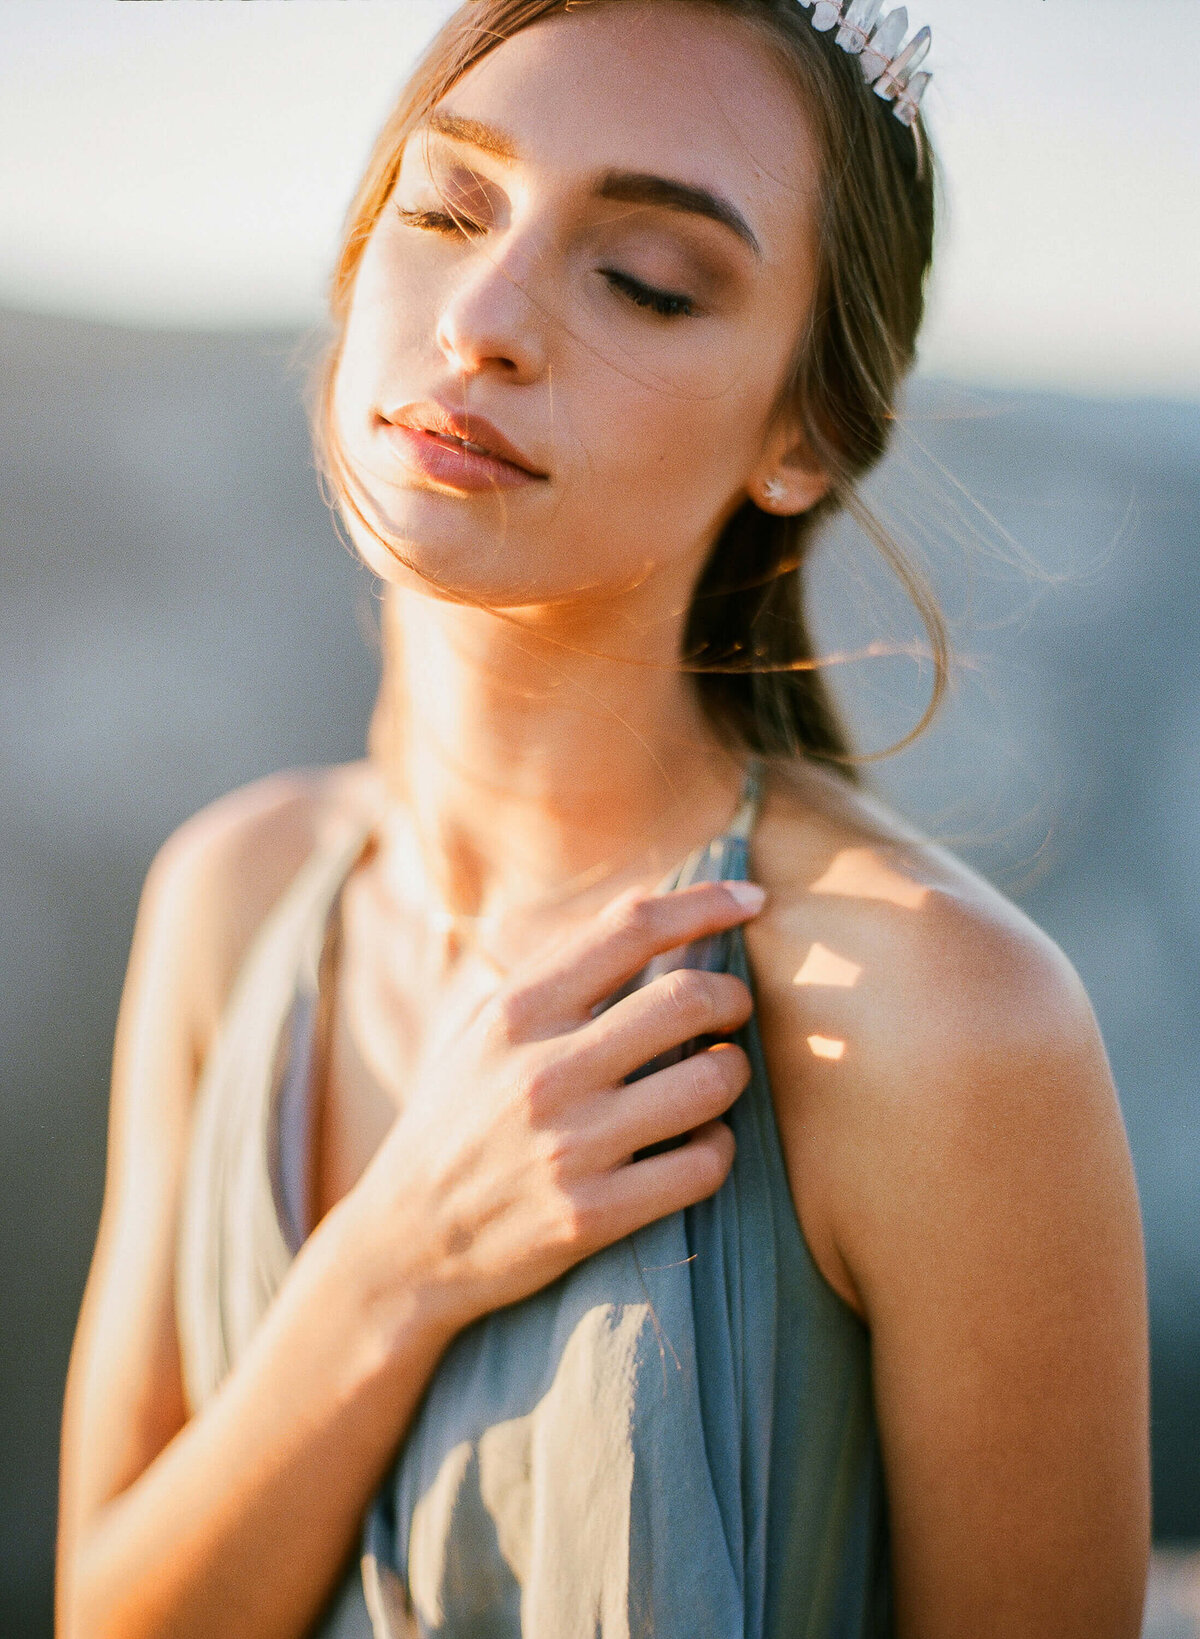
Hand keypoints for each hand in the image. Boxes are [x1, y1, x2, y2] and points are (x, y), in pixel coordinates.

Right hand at [333, 879, 763, 1344]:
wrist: (402, 1243)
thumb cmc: (454, 1119)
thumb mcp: (479, 1030)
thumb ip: (554, 972)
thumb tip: (645, 907)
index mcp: (516, 1012)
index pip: (631, 927)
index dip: (706, 903)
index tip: (752, 898)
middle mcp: (543, 1071)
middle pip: (687, 998)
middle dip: (732, 997)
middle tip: (733, 1008)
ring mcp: (569, 1146)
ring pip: (709, 1082)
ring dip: (734, 1072)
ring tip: (719, 1074)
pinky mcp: (590, 1217)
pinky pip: (702, 1167)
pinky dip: (720, 1148)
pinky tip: (704, 1143)